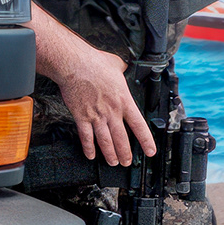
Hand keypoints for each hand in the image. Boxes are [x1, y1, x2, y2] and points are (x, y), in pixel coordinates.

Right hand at [32, 10, 154, 168]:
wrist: (74, 64)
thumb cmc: (94, 62)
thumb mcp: (118, 64)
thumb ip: (124, 70)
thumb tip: (125, 68)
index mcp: (123, 100)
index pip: (138, 125)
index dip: (146, 141)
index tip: (150, 151)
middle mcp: (111, 111)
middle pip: (122, 139)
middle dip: (126, 153)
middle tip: (127, 162)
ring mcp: (96, 115)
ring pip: (105, 141)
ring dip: (110, 154)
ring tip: (113, 162)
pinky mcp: (81, 116)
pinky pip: (86, 136)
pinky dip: (88, 148)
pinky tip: (91, 155)